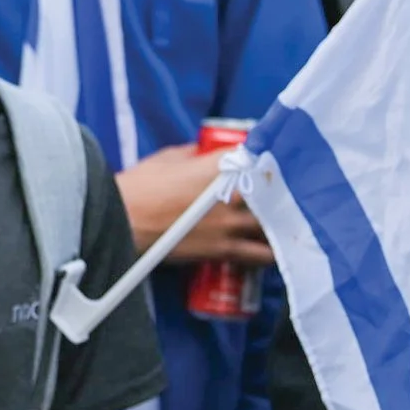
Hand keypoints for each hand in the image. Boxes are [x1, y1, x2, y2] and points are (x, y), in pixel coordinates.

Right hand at [116, 144, 272, 267]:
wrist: (126, 221)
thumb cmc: (142, 185)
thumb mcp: (168, 158)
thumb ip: (194, 155)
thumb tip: (206, 154)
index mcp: (220, 166)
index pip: (255, 154)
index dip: (264, 154)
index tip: (267, 156)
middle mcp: (233, 193)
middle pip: (274, 191)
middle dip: (280, 192)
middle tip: (283, 192)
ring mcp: (232, 223)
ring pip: (274, 225)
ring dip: (279, 224)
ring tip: (282, 225)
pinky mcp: (226, 249)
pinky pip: (261, 255)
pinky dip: (270, 253)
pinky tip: (273, 251)